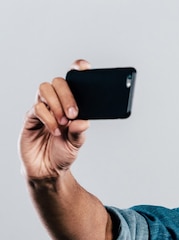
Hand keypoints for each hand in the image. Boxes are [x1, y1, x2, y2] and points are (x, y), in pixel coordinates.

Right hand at [19, 60, 90, 180]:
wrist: (47, 169)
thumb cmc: (63, 153)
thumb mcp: (76, 144)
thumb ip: (79, 133)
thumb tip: (83, 121)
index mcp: (72, 105)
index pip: (73, 82)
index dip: (77, 70)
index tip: (85, 67)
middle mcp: (57, 103)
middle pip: (59, 82)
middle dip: (67, 95)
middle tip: (73, 113)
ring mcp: (43, 108)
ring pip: (45, 90)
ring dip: (56, 104)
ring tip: (64, 122)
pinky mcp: (31, 117)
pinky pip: (37, 108)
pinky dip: (48, 118)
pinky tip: (55, 131)